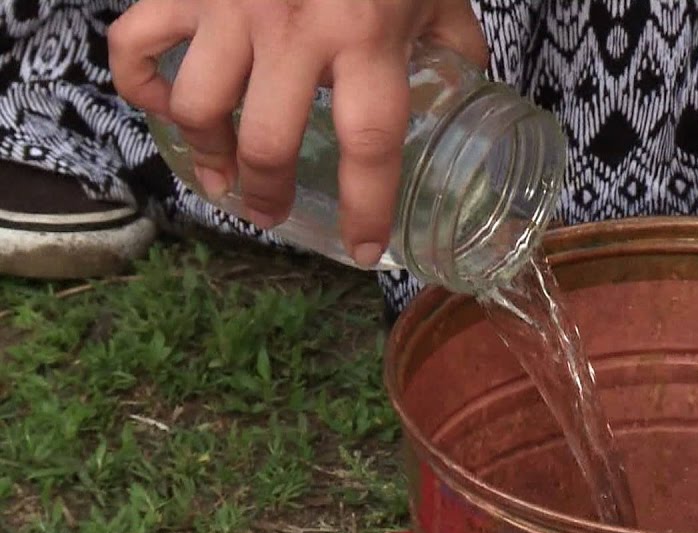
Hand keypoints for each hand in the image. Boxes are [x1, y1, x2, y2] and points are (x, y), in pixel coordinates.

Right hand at [108, 0, 487, 265]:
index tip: (362, 251)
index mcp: (368, 39)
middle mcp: (296, 30)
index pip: (371, 145)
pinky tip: (163, 104)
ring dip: (207, 155)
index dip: (366, 208)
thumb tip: (466, 93)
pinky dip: (141, 81)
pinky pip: (138, 42)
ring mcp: (234, 7)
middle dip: (267, 194)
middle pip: (268, 142)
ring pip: (201, 106)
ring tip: (221, 178)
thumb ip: (453, 46)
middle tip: (272, 213)